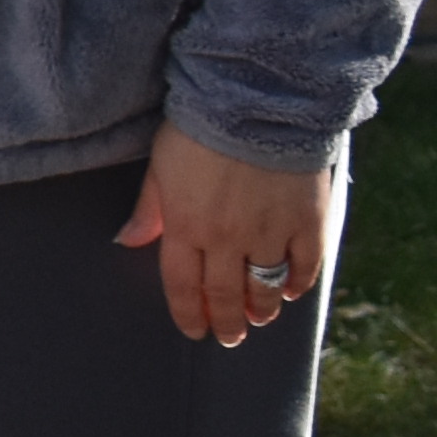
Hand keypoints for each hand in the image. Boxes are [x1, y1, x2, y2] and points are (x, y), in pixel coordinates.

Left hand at [117, 122, 336, 347]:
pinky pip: (305, 266)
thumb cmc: (200, 126)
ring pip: (265, 287)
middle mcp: (227, 238)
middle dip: (225, 322)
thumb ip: (149, 209)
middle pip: (225, 295)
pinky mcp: (308, 220)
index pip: (182, 285)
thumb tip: (127, 242)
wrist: (258, 99)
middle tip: (229, 338)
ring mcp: (270, 232)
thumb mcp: (161, 165)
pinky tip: (291, 290)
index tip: (194, 330)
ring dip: (261, 309)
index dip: (188, 313)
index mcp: (186, 225)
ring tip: (259, 319)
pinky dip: (298, 283)